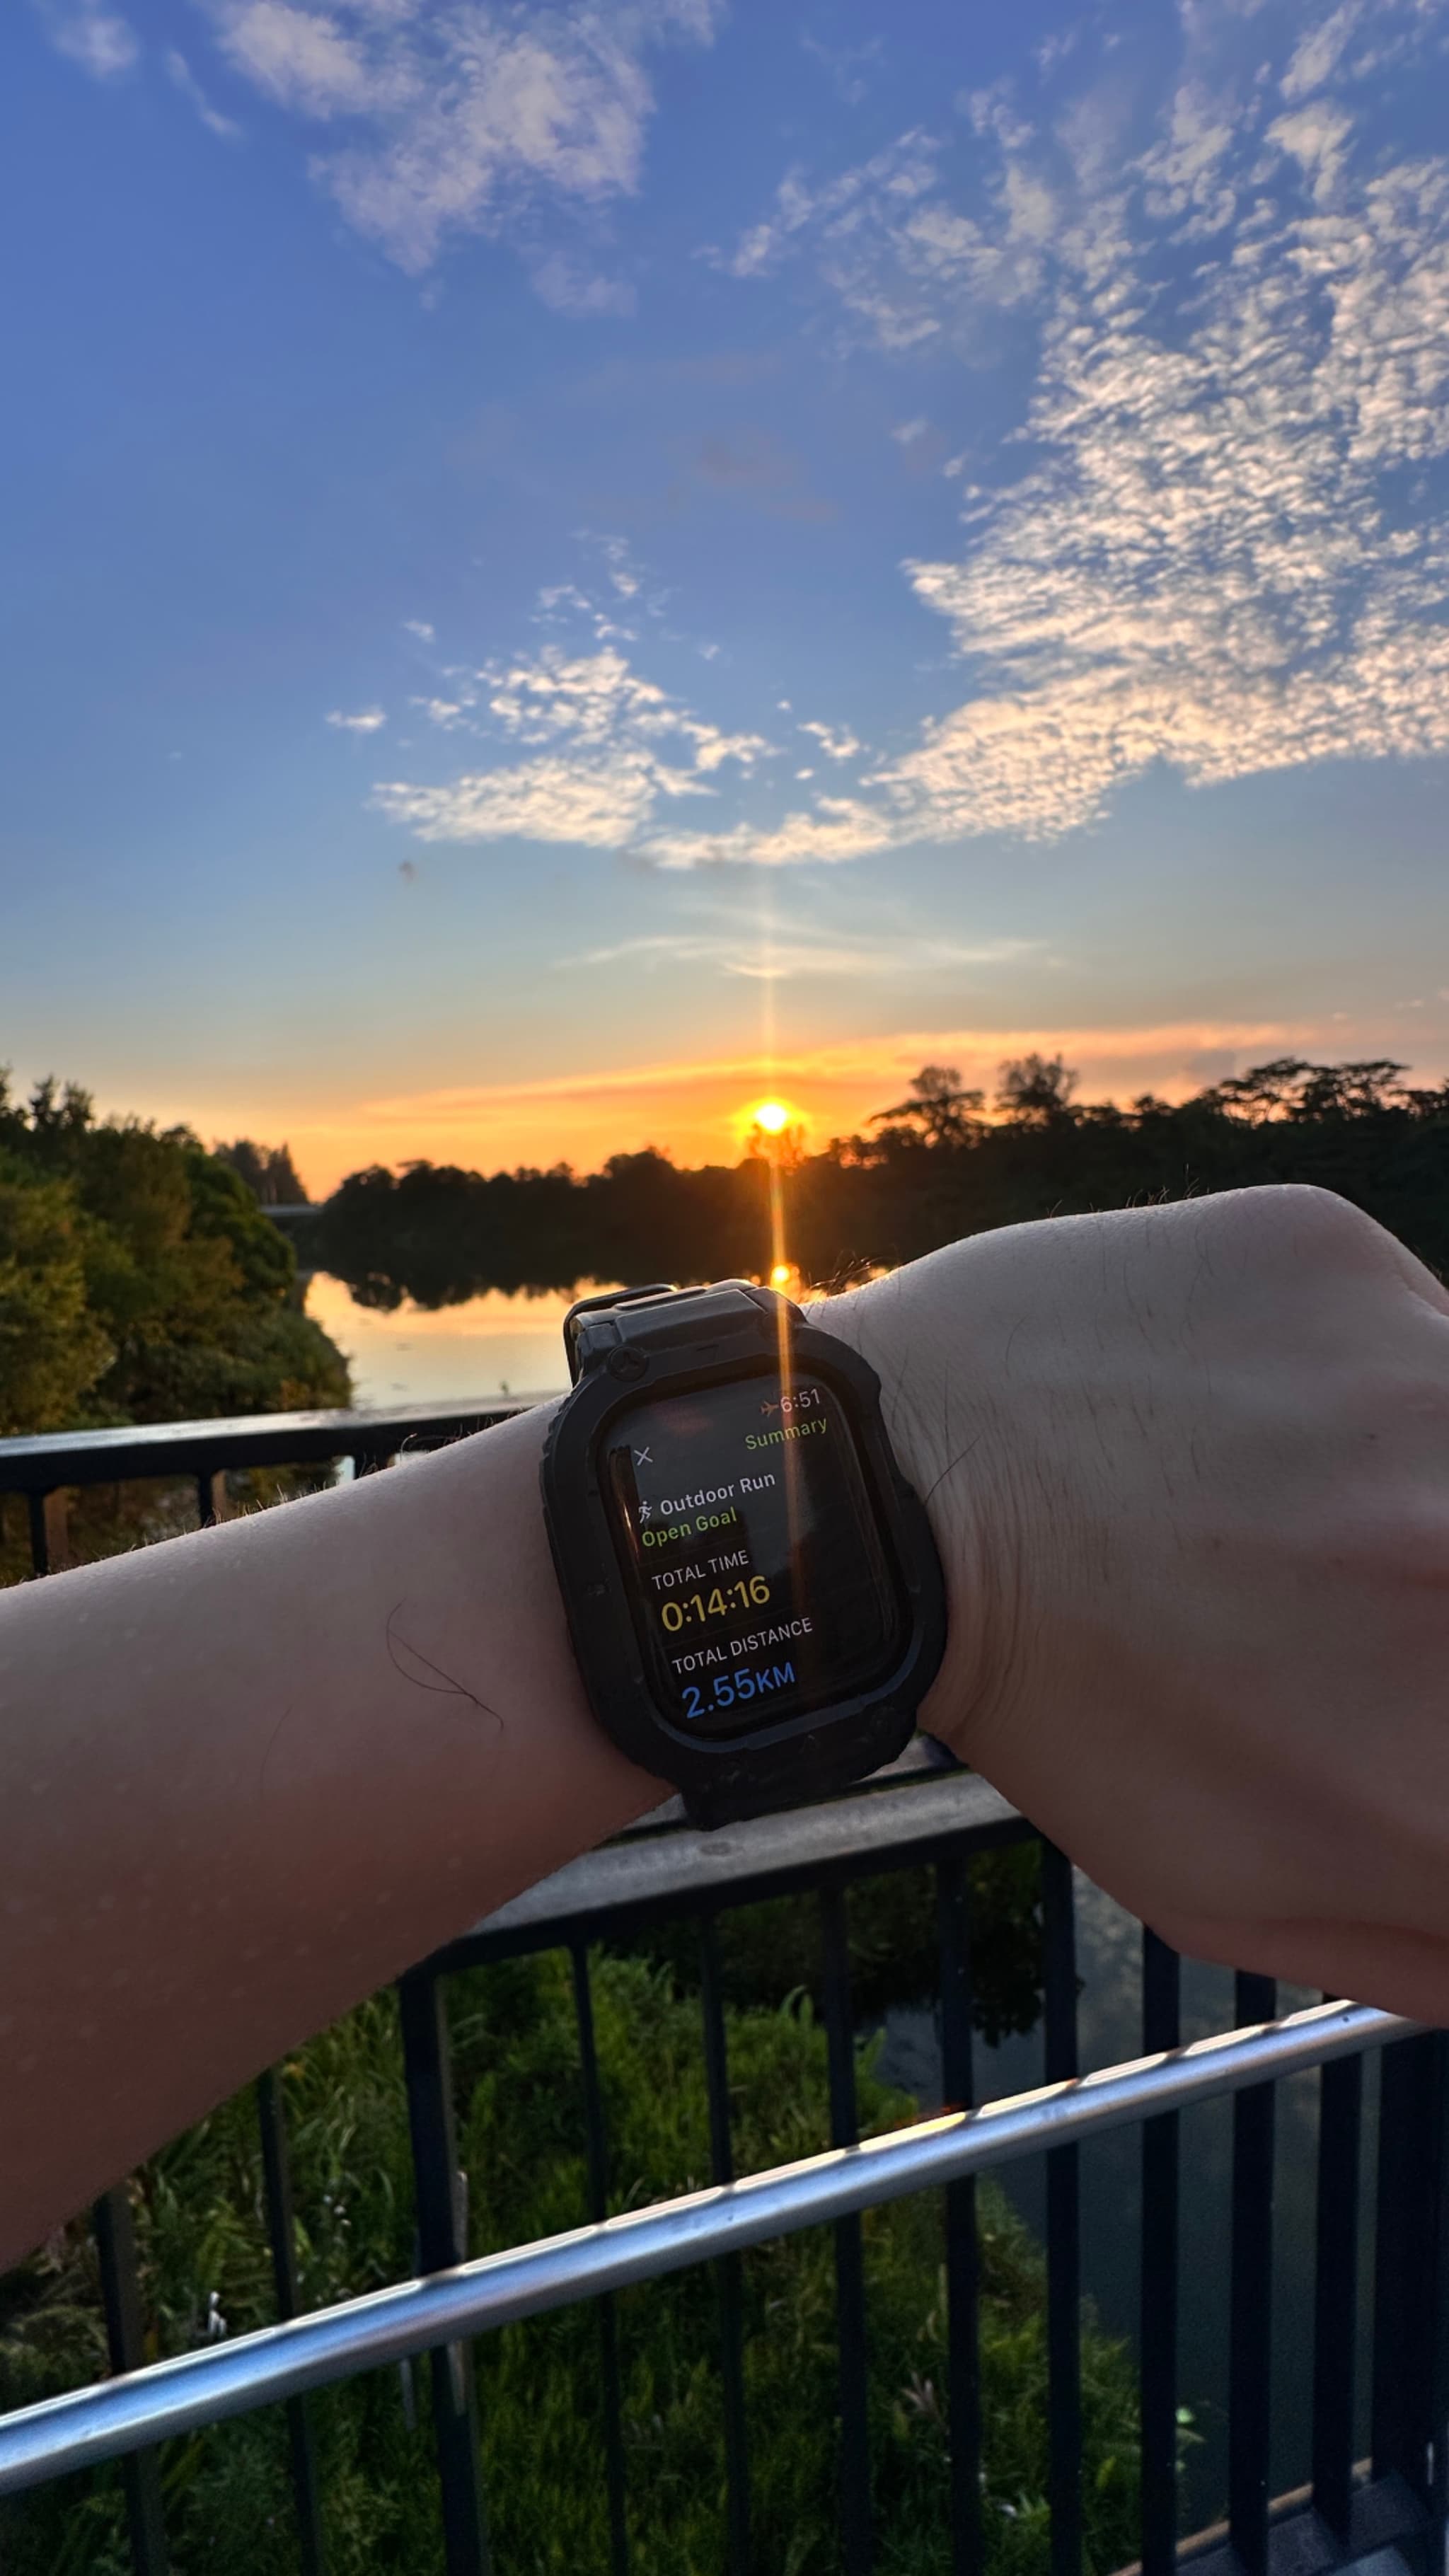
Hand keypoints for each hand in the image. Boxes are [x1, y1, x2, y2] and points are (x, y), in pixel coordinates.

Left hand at [824, 1186, 1448, 2017]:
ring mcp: (1422, 1394)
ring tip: (1296, 1500)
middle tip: (1339, 1578)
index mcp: (1444, 1769)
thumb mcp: (1255, 1895)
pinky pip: (1426, 1324)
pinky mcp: (1348, 1262)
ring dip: (1417, 1481)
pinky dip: (1371, 1373)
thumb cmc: (1068, 1709)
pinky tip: (1260, 1406)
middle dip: (1415, 1590)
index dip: (1443, 1698)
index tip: (1402, 1672)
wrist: (886, 1497)